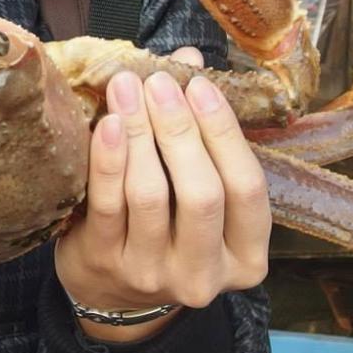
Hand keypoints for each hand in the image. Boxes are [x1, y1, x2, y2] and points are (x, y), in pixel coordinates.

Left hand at [54, 58, 270, 344]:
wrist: (111, 291)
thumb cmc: (167, 227)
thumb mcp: (198, 192)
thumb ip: (203, 131)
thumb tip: (188, 61)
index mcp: (245, 257)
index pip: (247, 189)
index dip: (225, 133)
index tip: (201, 86)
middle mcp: (205, 274)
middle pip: (201, 194)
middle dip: (181, 129)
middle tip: (160, 83)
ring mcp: (152, 274)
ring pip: (150, 195)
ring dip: (140, 133)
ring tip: (128, 87)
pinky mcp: (106, 264)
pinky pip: (107, 204)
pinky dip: (108, 158)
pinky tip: (109, 122)